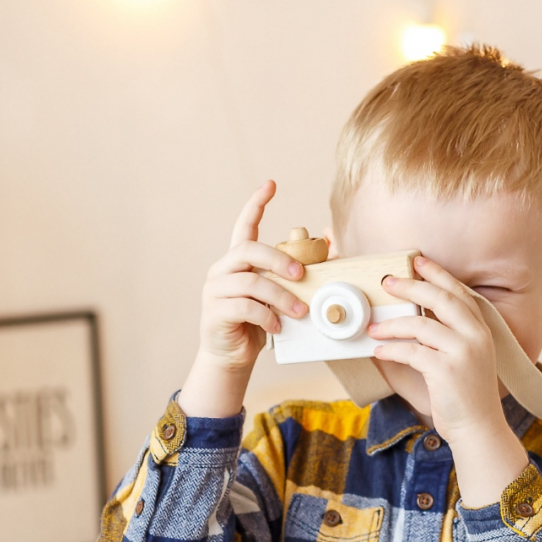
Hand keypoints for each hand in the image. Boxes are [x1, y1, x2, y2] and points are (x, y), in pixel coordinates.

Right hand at [178, 181, 307, 418]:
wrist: (231, 357)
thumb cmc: (257, 323)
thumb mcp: (277, 296)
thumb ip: (291, 276)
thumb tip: (327, 249)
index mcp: (238, 261)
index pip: (244, 225)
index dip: (256, 204)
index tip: (270, 185)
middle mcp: (222, 269)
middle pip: (249, 249)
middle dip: (279, 259)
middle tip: (302, 275)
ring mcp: (215, 290)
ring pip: (251, 281)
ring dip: (281, 296)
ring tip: (300, 311)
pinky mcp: (215, 312)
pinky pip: (245, 307)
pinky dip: (267, 317)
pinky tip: (278, 326)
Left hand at [368, 256, 528, 505]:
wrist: (479, 428)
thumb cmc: (465, 395)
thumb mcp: (463, 358)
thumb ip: (445, 336)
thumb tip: (409, 317)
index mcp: (481, 329)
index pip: (459, 292)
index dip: (437, 274)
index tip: (417, 261)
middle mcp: (475, 336)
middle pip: (441, 298)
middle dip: (411, 286)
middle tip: (388, 282)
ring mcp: (463, 352)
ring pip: (420, 324)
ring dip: (392, 323)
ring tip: (373, 327)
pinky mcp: (446, 371)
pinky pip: (411, 351)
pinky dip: (391, 350)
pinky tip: (378, 352)